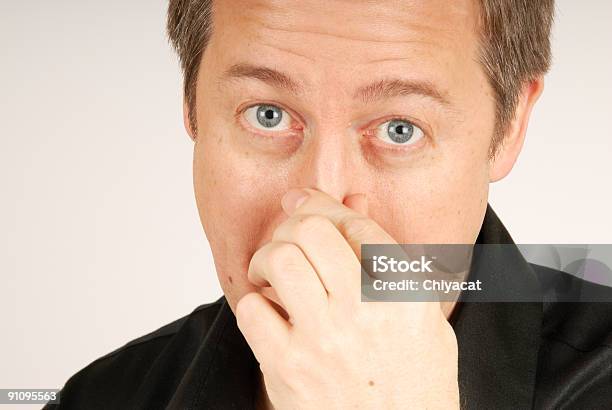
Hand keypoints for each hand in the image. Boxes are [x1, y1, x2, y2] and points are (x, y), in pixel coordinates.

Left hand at [236, 188, 459, 408]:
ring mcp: (323, 341)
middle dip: (294, 222)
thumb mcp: (421, 314)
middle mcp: (364, 312)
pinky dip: (256, 302)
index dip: (325, 205)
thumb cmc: (414, 379)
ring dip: (268, 256)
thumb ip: (387, 257)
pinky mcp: (288, 369)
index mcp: (405, 295)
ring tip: (273, 272)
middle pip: (311, 231)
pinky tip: (271, 312)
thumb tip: (352, 203)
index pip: (356, 225)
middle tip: (290, 237)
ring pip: (279, 260)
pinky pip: (252, 310)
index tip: (306, 202)